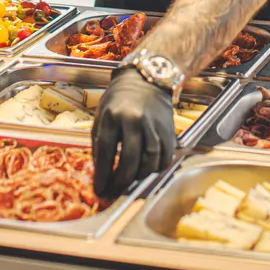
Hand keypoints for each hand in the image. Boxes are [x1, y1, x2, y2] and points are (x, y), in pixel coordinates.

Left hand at [92, 69, 175, 196]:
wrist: (147, 79)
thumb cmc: (119, 99)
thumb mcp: (102, 115)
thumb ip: (100, 142)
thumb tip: (101, 173)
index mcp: (113, 116)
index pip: (106, 153)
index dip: (103, 176)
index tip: (100, 190)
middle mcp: (134, 120)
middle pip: (130, 161)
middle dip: (121, 181)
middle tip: (115, 189)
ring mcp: (154, 125)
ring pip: (149, 162)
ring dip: (139, 176)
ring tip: (130, 179)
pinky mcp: (169, 130)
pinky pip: (165, 158)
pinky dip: (156, 169)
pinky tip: (147, 169)